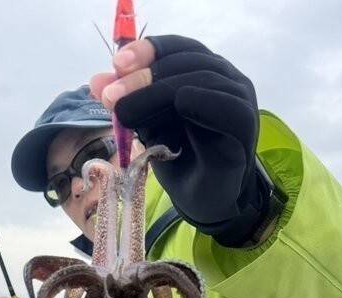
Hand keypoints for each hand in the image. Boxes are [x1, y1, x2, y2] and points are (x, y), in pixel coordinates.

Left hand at [90, 36, 266, 246]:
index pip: (177, 49)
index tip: (116, 65)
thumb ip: (130, 103)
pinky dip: (201, 102)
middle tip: (111, 98)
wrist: (205, 204)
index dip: (148, 50)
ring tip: (126, 113)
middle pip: (185, 61)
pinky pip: (227, 106)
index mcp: (202, 73)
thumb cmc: (181, 163)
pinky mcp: (245, 126)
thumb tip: (96, 81)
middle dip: (143, 76)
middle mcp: (225, 79)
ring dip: (158, 91)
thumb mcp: (148, 129)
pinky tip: (179, 105)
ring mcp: (239, 99)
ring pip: (201, 79)